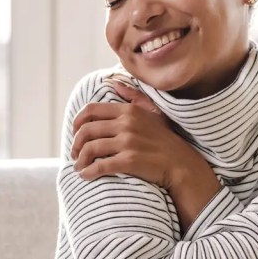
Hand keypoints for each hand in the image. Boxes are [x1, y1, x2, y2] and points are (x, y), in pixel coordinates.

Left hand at [71, 80, 194, 186]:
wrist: (182, 164)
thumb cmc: (166, 140)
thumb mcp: (152, 112)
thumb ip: (133, 97)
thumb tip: (114, 82)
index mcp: (128, 111)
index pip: (91, 110)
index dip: (77, 122)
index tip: (75, 133)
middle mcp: (127, 124)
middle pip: (87, 131)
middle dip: (76, 144)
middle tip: (75, 154)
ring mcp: (128, 142)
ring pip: (91, 148)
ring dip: (80, 160)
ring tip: (78, 167)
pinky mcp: (130, 160)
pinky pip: (101, 165)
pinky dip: (89, 172)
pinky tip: (86, 176)